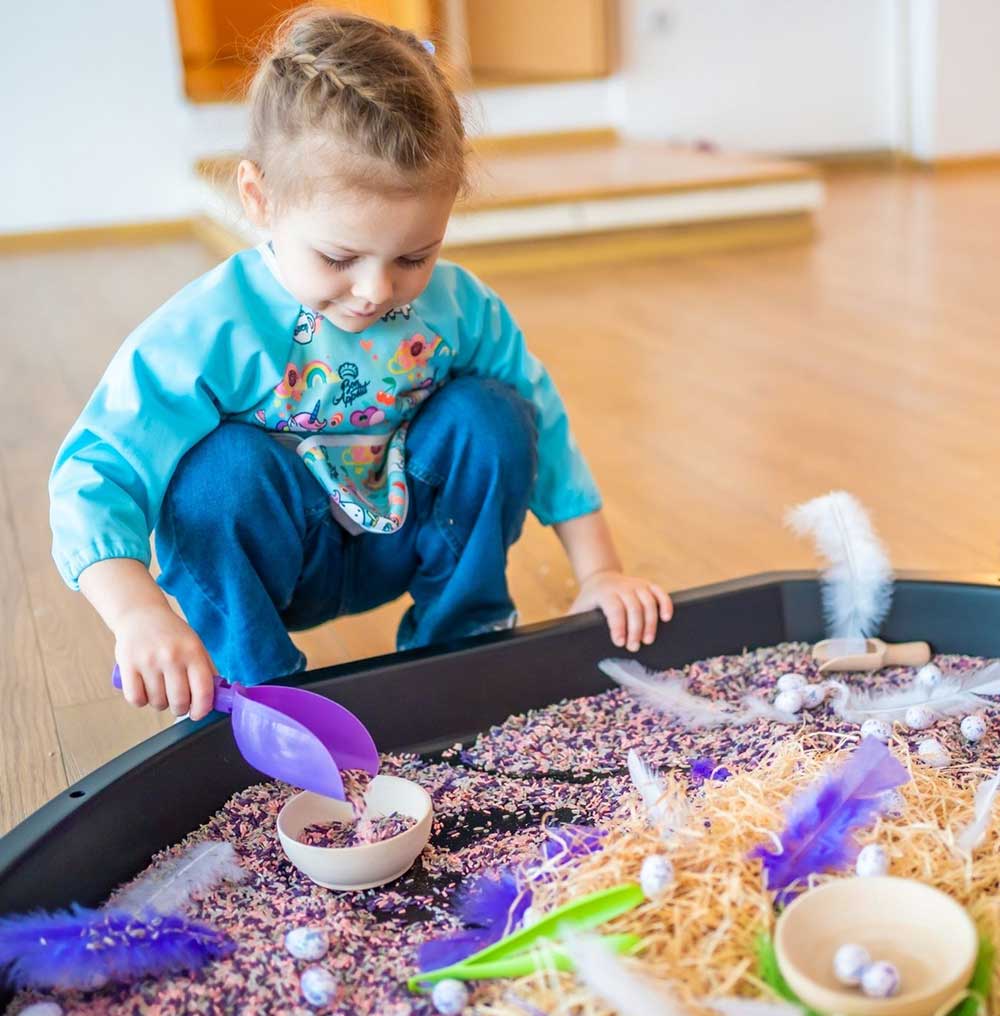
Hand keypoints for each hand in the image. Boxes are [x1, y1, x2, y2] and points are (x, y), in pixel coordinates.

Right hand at [112, 603, 216, 719]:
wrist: (140, 614)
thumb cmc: (171, 634)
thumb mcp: (195, 645)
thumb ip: (206, 670)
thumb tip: (217, 698)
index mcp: (193, 652)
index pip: (203, 690)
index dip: (203, 709)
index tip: (199, 713)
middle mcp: (172, 656)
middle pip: (180, 701)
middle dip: (181, 709)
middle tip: (179, 702)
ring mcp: (148, 662)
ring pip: (158, 703)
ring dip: (160, 703)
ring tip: (160, 690)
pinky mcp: (128, 666)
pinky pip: (136, 699)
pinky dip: (141, 701)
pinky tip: (145, 690)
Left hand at [569, 570, 672, 651]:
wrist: (600, 579)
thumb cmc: (589, 601)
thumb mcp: (578, 609)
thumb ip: (570, 623)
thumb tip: (558, 642)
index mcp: (604, 593)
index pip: (614, 608)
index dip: (618, 625)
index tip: (619, 642)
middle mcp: (622, 587)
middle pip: (634, 607)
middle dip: (635, 629)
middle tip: (634, 647)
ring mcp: (637, 585)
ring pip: (649, 602)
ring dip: (650, 622)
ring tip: (647, 640)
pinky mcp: (648, 585)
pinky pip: (660, 593)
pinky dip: (665, 604)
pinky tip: (667, 618)